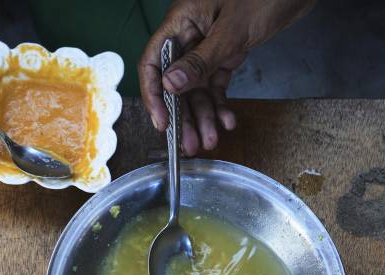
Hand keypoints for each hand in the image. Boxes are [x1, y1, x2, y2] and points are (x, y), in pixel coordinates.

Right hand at [139, 0, 315, 154]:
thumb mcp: (231, 31)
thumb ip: (201, 59)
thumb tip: (170, 85)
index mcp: (181, 21)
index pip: (154, 63)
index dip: (154, 95)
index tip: (163, 123)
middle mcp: (190, 35)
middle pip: (176, 83)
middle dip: (183, 115)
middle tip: (189, 143)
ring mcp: (208, 46)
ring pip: (198, 89)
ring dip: (204, 116)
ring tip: (210, 139)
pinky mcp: (226, 53)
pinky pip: (217, 84)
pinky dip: (221, 104)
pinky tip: (227, 120)